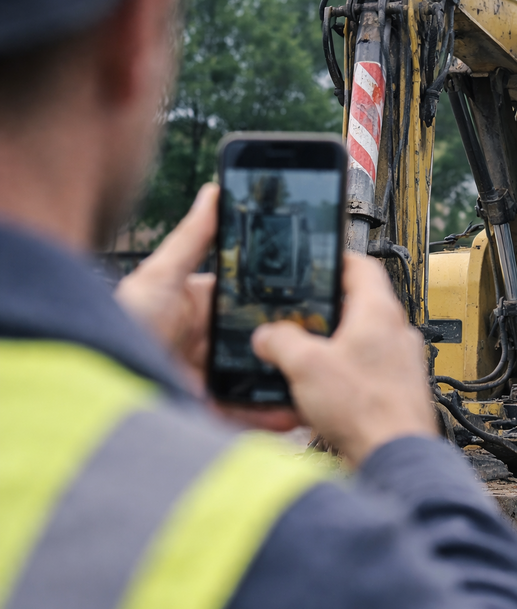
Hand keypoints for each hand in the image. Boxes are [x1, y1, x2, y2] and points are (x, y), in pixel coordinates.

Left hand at [115, 183, 298, 430]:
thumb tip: (214, 192)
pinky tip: (294, 413)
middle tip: (326, 342)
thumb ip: (193, 238)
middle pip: (260, 342)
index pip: (249, 301)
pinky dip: (270, 416)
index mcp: (202, 310)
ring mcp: (210, 377)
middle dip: (290, 345)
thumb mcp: (161, 275)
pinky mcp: (206, 407)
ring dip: (286, 382)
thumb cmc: (123, 321)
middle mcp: (208, 344)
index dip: (279, 299)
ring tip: (318, 381)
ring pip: (258, 379)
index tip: (313, 294)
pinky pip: (245, 413)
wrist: (98, 379)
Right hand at [252, 253, 436, 465]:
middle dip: (328, 308)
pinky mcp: (398, 388)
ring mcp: (402, 361)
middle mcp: (398, 332)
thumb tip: (268, 336)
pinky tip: (325, 390)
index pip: (362, 265)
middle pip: (361, 303)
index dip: (336, 259)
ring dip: (337, 343)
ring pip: (365, 338)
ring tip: (308, 354)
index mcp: (380, 311)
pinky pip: (370, 369)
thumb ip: (281, 342)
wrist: (394, 453)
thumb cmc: (367, 410)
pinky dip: (348, 371)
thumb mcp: (306, 366)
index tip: (319, 262)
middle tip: (301, 314)